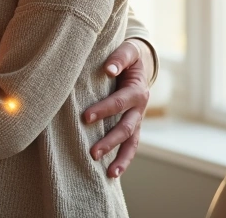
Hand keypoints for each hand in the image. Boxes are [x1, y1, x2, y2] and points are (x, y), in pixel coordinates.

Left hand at [84, 38, 153, 177]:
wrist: (140, 62)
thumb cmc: (128, 56)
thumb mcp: (127, 51)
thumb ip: (119, 57)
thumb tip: (108, 69)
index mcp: (137, 91)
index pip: (119, 102)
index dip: (103, 110)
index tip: (86, 117)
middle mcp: (140, 109)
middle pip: (126, 128)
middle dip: (110, 141)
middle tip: (93, 152)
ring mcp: (137, 120)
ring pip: (132, 143)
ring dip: (120, 158)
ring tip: (110, 173)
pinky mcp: (132, 126)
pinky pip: (130, 146)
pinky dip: (123, 160)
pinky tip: (112, 174)